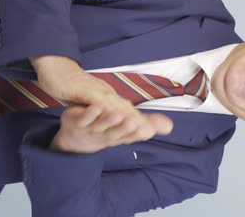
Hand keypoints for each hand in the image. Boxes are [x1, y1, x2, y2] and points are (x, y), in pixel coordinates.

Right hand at [29, 55, 172, 152]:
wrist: (56, 68)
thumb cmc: (76, 87)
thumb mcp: (94, 102)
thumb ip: (110, 111)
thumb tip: (126, 120)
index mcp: (111, 98)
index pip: (128, 112)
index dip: (142, 122)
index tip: (158, 131)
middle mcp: (106, 92)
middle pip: (125, 108)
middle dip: (138, 120)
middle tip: (151, 131)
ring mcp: (95, 89)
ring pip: (111, 103)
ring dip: (122, 113)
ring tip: (134, 125)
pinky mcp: (80, 88)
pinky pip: (92, 98)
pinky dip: (99, 105)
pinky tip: (103, 111)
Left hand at [50, 102, 172, 152]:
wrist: (74, 138)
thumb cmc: (105, 131)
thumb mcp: (126, 128)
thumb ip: (147, 124)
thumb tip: (170, 126)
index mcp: (119, 136)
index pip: (131, 136)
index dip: (138, 133)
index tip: (148, 130)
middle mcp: (106, 135)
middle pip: (116, 133)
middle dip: (126, 128)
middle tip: (135, 122)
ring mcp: (90, 129)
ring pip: (100, 126)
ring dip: (109, 120)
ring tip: (118, 114)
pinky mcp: (77, 122)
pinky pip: (83, 118)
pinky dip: (89, 113)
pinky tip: (95, 106)